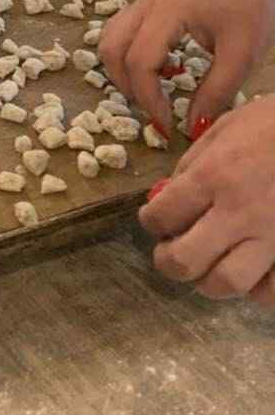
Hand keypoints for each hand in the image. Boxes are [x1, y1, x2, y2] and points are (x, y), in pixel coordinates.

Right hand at [99, 0, 274, 135]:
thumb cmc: (252, 6)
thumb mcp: (241, 56)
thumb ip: (215, 94)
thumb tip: (192, 128)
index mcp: (167, 12)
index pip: (140, 63)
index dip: (148, 100)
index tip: (167, 126)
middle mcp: (146, 3)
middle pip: (112, 50)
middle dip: (127, 87)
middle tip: (156, 111)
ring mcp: (144, 0)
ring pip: (111, 39)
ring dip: (124, 71)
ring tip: (154, 92)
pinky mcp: (148, 2)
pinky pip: (122, 32)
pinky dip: (130, 57)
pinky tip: (162, 69)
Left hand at [139, 97, 274, 303]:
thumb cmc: (273, 123)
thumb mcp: (225, 129)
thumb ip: (194, 163)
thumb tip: (170, 194)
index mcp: (214, 176)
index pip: (161, 215)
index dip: (151, 221)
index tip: (155, 220)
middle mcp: (239, 212)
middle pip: (186, 261)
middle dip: (169, 262)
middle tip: (171, 254)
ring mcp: (273, 236)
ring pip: (229, 283)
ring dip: (211, 280)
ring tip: (211, 266)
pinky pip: (272, 291)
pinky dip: (258, 290)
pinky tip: (254, 273)